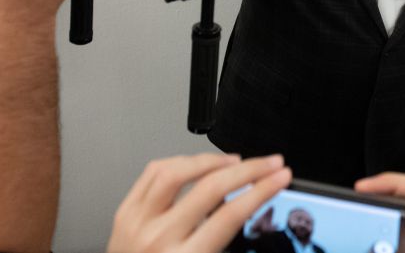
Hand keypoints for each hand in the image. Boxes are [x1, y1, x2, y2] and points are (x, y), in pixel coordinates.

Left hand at [107, 154, 290, 252]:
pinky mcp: (125, 211)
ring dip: (212, 160)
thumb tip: (253, 210)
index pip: (230, 215)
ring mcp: (138, 222)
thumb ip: (226, 246)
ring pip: (177, 172)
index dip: (261, 190)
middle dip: (249, 169)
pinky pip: (153, 171)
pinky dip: (180, 161)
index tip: (279, 177)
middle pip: (210, 188)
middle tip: (270, 162)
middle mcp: (160, 238)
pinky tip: (198, 163)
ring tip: (235, 160)